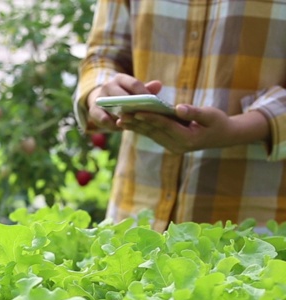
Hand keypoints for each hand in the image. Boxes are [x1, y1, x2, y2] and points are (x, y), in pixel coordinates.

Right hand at [86, 74, 161, 131]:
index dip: (143, 94)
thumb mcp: (134, 92)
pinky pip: (103, 118)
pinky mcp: (92, 110)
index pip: (133, 84)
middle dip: (132, 106)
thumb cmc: (124, 96)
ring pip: (112, 107)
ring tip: (132, 123)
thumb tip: (159, 84)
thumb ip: (146, 89)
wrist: (102, 101)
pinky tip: (121, 128)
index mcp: (120, 79)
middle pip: (122, 95)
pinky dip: (112, 125)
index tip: (153, 104)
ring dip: (122, 116)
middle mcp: (108, 85)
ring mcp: (99, 98)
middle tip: (143, 115)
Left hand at [117, 104, 270, 153]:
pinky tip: (129, 122)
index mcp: (188, 138)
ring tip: (119, 118)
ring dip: (135, 127)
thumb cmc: (218, 122)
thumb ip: (194, 112)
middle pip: (153, 131)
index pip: (165, 126)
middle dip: (136, 122)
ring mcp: (172, 147)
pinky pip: (152, 135)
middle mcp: (177, 146)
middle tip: (120, 114)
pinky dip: (141, 128)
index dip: (150, 117)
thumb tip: (178, 108)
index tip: (136, 110)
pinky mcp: (169, 144)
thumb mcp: (211, 115)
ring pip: (150, 135)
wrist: (224, 137)